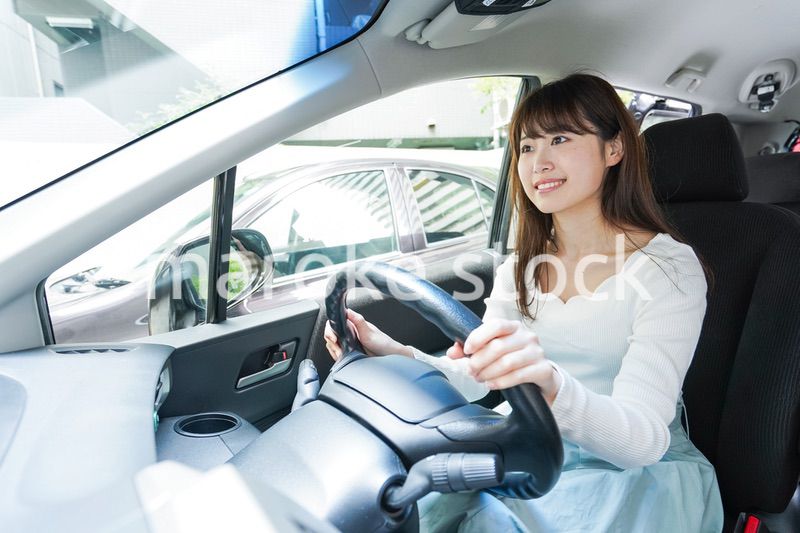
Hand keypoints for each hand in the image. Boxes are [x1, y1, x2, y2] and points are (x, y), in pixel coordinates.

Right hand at [323, 309, 412, 360]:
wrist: (389, 357)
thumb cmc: (382, 343)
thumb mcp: (369, 332)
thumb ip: (358, 321)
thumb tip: (347, 310)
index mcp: (352, 324)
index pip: (334, 323)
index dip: (330, 330)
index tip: (333, 338)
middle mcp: (349, 332)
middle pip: (331, 334)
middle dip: (332, 343)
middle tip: (339, 349)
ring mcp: (348, 342)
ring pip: (332, 344)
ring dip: (334, 350)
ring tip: (342, 354)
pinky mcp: (348, 351)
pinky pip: (337, 352)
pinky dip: (337, 356)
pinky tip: (343, 357)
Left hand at [446, 319, 561, 404]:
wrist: (539, 375)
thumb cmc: (511, 358)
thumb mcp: (492, 351)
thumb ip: (471, 350)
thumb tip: (452, 353)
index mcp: (512, 326)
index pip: (495, 325)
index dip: (478, 337)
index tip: (466, 350)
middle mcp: (527, 336)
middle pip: (498, 346)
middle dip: (479, 361)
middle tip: (470, 371)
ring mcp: (537, 352)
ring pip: (507, 362)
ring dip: (488, 373)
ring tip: (479, 378)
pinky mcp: (543, 369)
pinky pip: (519, 375)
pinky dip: (502, 382)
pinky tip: (491, 385)